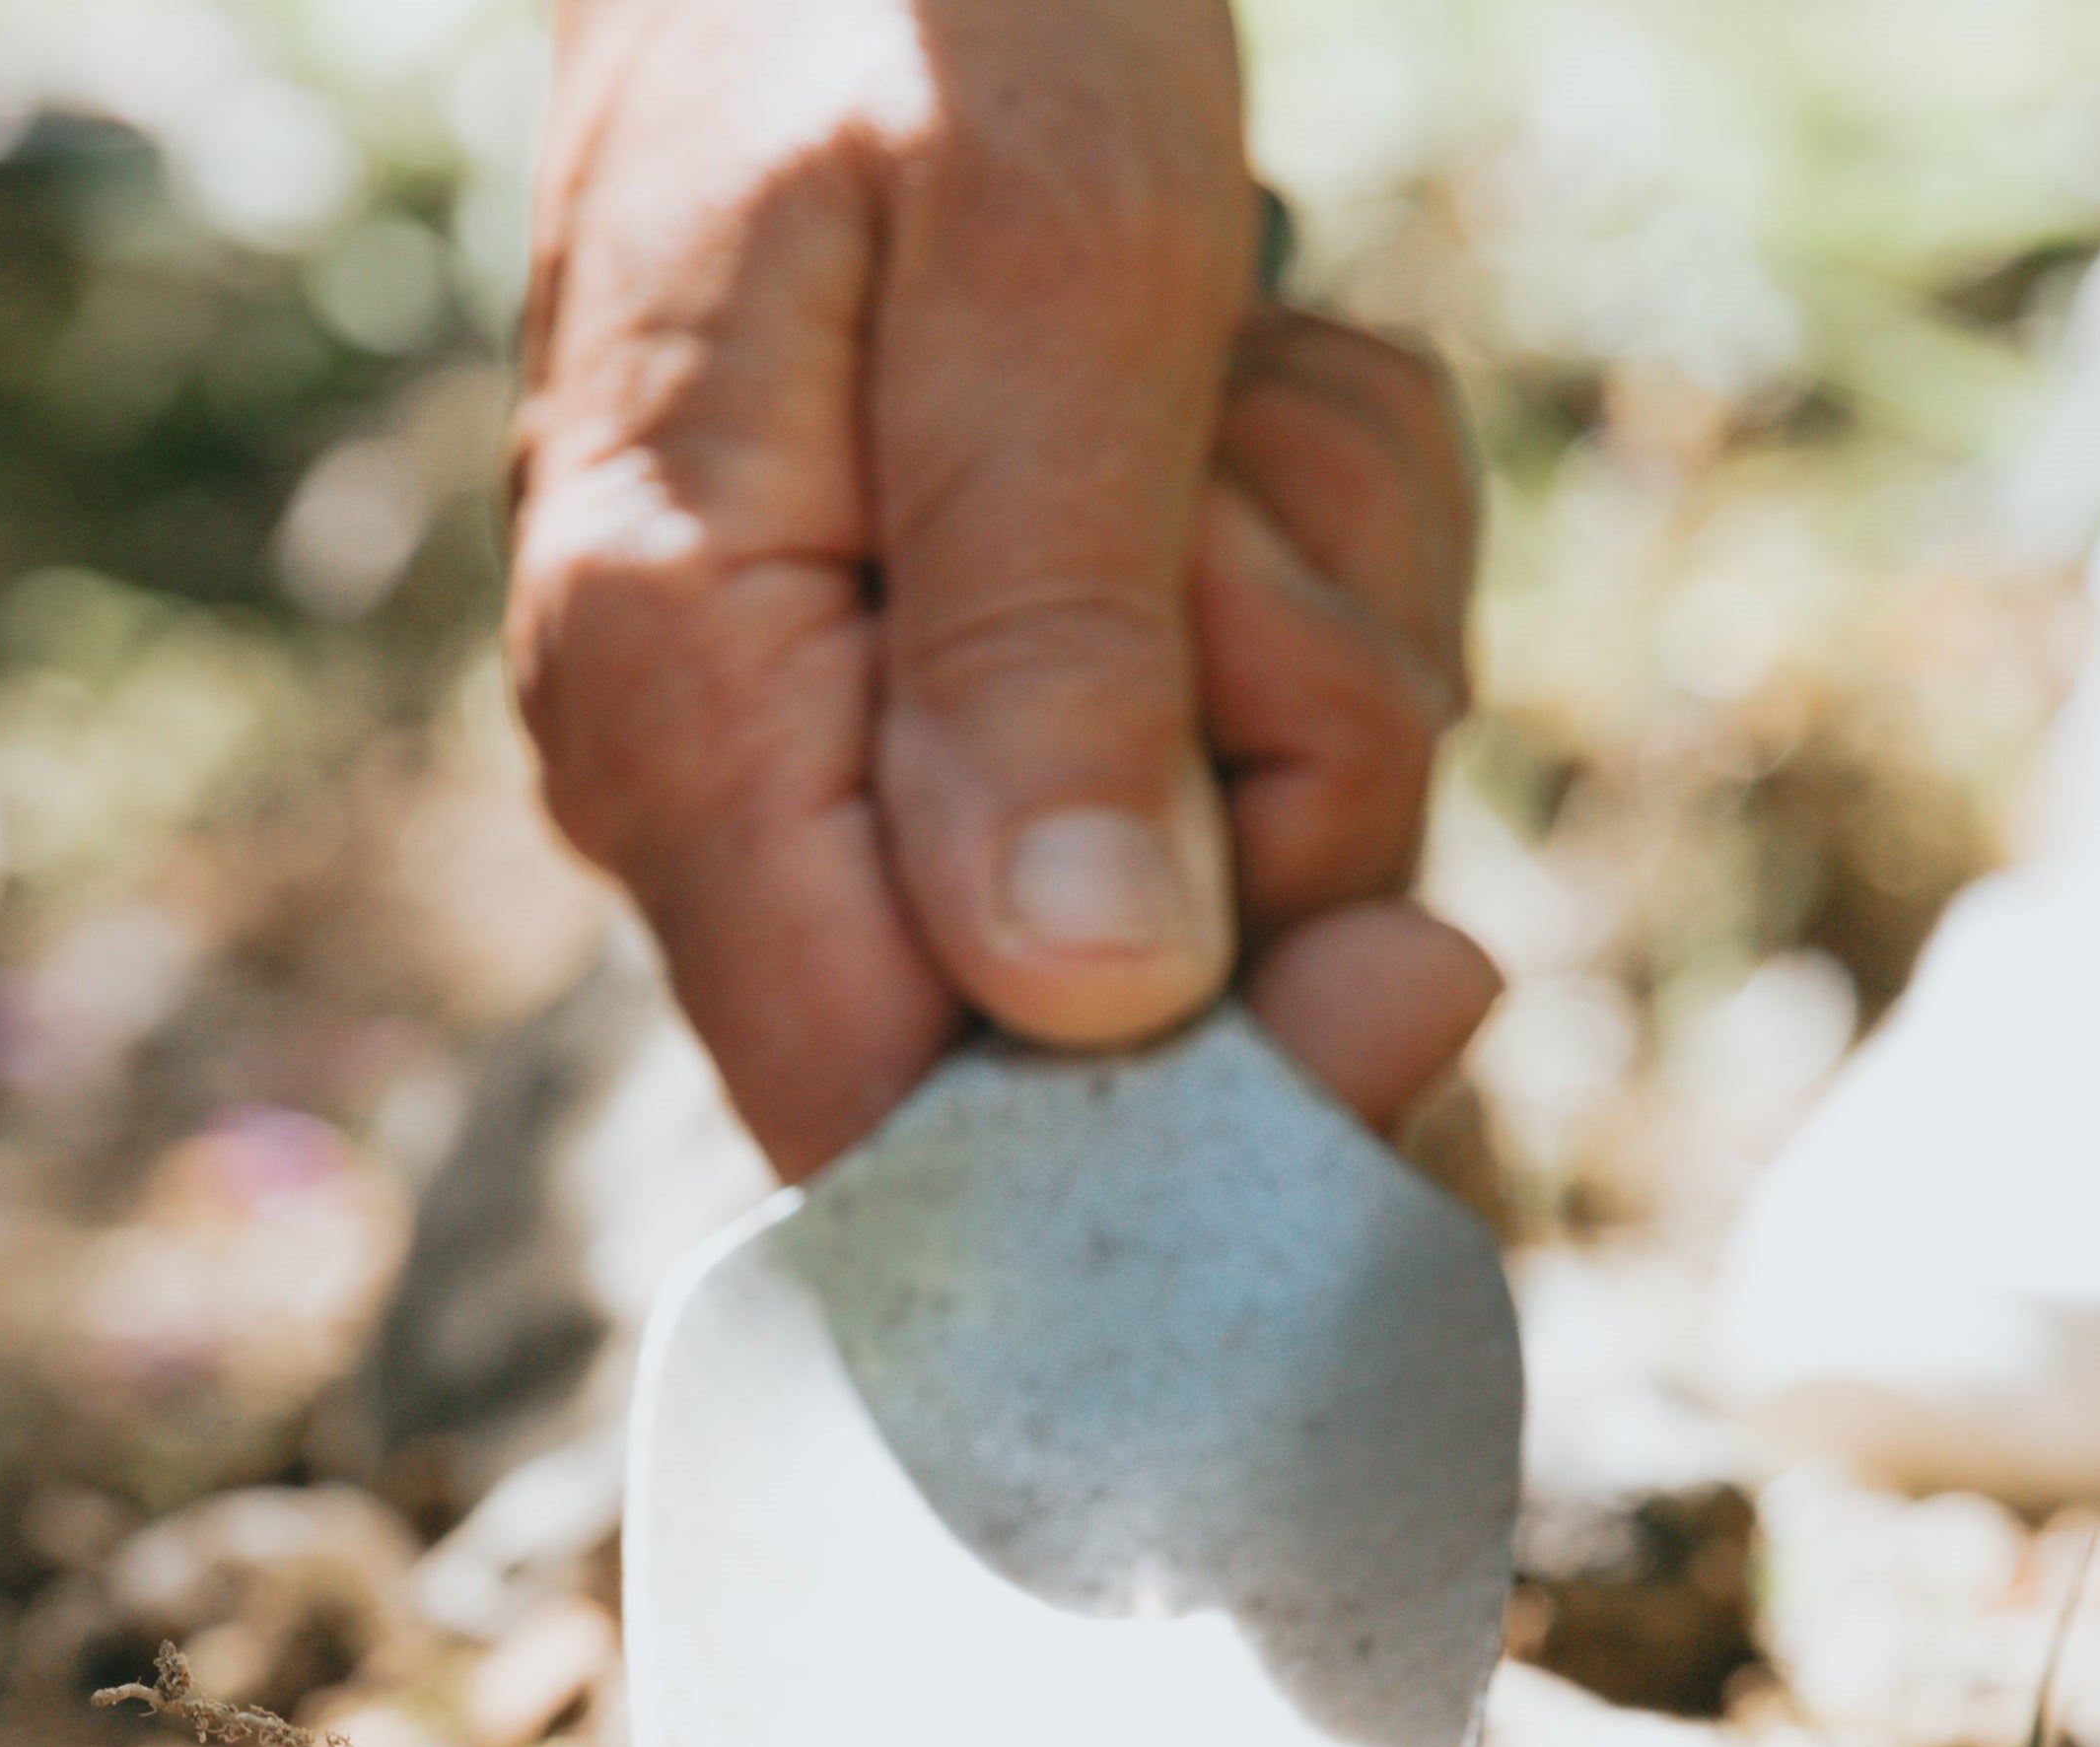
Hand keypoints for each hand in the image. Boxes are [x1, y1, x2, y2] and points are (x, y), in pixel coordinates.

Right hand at [507, 0, 1496, 1177]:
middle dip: (1287, 791)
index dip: (1171, 1124)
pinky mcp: (982, 699)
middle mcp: (742, 790)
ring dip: (1316, 640)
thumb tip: (1091, 998)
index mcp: (691, 711)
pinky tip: (1231, 414)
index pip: (895, 1122)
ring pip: (1216, 883)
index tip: (1408, 969)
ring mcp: (865, 754)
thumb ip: (1049, 643)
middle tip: (1243, 497)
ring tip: (1221, 395)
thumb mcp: (1036, 269)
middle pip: (1105, 1031)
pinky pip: (1239, 752)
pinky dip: (1313, 589)